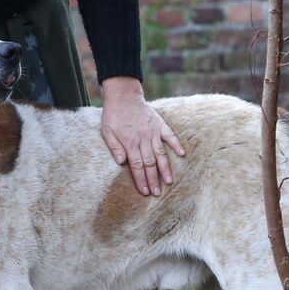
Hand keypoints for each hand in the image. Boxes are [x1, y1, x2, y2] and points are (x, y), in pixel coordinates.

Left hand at [99, 76, 185, 196]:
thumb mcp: (106, 131)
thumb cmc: (113, 114)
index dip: (141, 180)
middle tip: (157, 193)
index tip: (145, 192)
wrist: (123, 95)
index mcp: (129, 142)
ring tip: (169, 182)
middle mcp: (143, 138)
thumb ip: (114, 147)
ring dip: (165, 168)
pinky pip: (170, 135)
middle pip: (150, 163)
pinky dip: (176, 145)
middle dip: (153, 180)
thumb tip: (122, 162)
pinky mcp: (159, 124)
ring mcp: (153, 131)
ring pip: (160, 153)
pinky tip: (182, 154)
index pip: (137, 166)